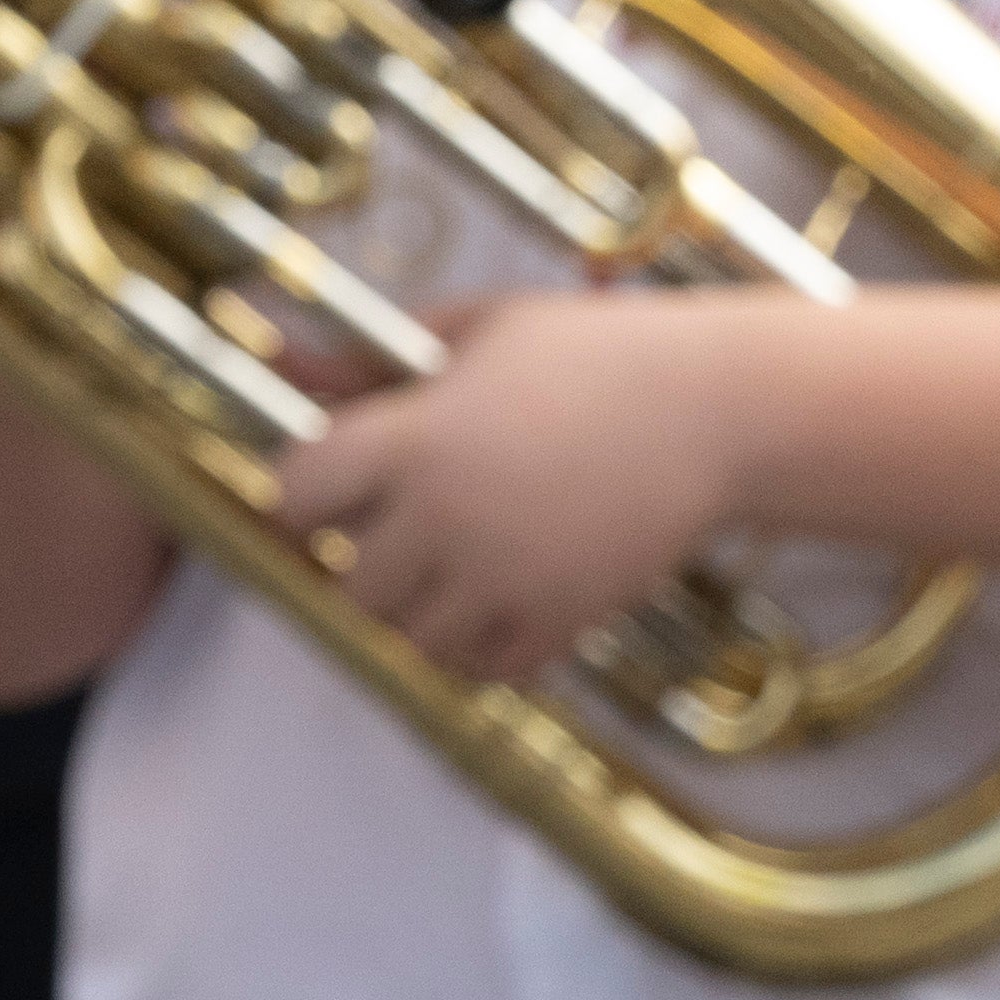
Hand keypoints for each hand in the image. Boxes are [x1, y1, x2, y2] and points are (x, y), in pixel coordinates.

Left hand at [272, 286, 758, 687]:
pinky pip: (481, 669)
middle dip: (365, 560)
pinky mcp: (559, 622)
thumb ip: (369, 358)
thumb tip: (277, 360)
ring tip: (456, 566)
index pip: (295, 497)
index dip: (306, 494)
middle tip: (404, 529)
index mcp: (415, 439)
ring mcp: (503, 580)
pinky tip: (500, 596)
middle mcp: (446, 518)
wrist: (722, 409)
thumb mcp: (477, 330)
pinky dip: (478, 646)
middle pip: (348, 584)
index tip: (331, 489)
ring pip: (408, 638)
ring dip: (419, 610)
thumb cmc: (595, 353)